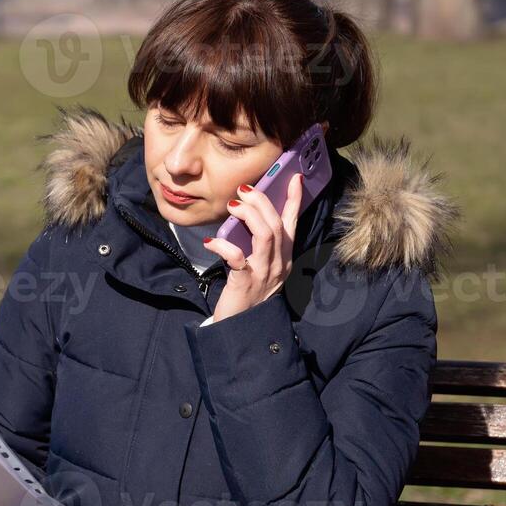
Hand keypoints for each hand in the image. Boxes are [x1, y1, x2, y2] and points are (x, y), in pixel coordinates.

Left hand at [202, 170, 301, 323]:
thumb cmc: (248, 294)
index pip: (292, 224)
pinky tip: (211, 242)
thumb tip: (245, 217)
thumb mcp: (260, 268)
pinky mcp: (246, 283)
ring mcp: (264, 273)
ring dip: (249, 215)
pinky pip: (238, 258)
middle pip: (276, 225)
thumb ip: (258, 246)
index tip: (294, 177)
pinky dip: (223, 246)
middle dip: (262, 202)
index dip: (294, 199)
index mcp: (284, 258)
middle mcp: (278, 264)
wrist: (242, 328)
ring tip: (234, 205)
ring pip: (265, 235)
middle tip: (244, 189)